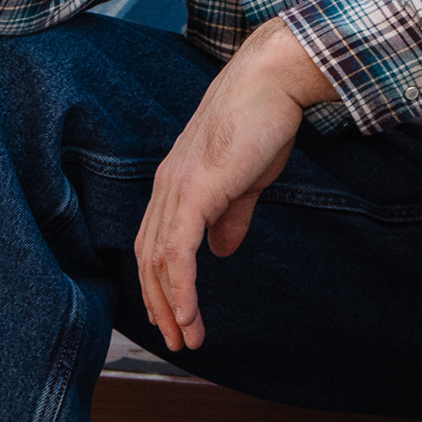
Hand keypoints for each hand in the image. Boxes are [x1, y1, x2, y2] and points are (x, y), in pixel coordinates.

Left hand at [135, 20, 334, 350]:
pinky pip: (177, 252)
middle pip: (149, 258)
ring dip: (171, 305)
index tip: (177, 316)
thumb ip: (230, 215)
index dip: (162, 284)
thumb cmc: (263, 121)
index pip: (157, 243)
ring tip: (186, 338)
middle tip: (178, 340)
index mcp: (176, 183)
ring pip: (159, 262)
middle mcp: (166, 187)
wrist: (272, 81)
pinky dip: (181, 288)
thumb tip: (222, 250)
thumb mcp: (247, 179)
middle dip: (160, 304)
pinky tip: (189, 313)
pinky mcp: (194, 190)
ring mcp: (176, 188)